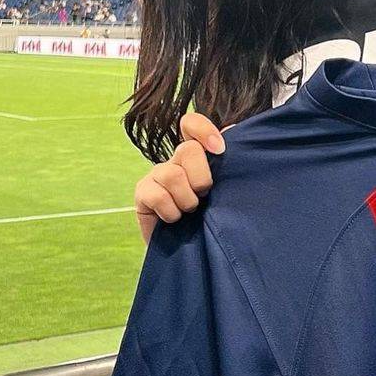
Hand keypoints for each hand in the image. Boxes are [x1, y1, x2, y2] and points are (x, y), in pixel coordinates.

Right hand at [132, 111, 226, 244]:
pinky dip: (170, 211)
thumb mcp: (227, 190)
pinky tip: (174, 219)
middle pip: (187, 149)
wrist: (197, 251)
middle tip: (205, 195)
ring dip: (187, 199)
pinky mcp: (142, 193)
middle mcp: (175, 161)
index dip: (203, 130)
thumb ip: (230, 163)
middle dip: (202, 177)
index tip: (220, 150)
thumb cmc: (215, 218)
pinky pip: (156, 195)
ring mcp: (157, 175)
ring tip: (191, 211)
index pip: (191, 123)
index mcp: (197, 154)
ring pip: (172, 174)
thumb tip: (232, 128)